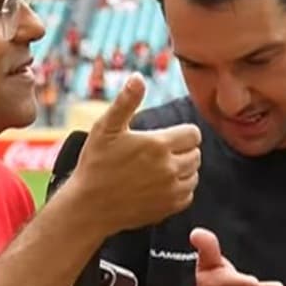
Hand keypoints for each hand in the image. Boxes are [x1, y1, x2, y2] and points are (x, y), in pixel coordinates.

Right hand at [71, 73, 200, 233]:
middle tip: (160, 152)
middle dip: (183, 150)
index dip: (181, 133)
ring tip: (160, 168)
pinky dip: (179, 190)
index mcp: (158, 144)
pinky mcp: (168, 208)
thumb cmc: (95, 164)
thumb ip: (126, 101)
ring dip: (183, 170)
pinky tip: (160, 185)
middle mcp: (169, 168)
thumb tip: (138, 77)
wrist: (88, 206)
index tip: (165, 137)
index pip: (193, 134)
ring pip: (194, 174)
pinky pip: (188, 195)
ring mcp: (170, 190)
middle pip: (196, 154)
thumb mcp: (106, 128)